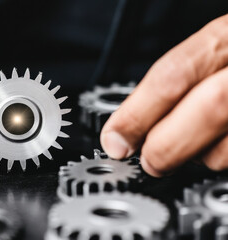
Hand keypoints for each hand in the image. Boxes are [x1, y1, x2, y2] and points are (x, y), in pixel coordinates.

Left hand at [101, 14, 227, 176]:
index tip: (115, 139)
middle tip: (149, 160)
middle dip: (166, 145)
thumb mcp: (217, 46)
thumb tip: (133, 121)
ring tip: (192, 147)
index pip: (174, 75)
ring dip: (200, 157)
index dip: (137, 113)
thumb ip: (183, 77)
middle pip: (207, 110)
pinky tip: (220, 144)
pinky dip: (224, 158)